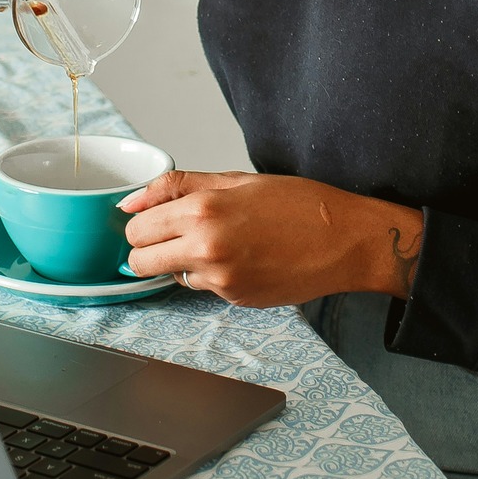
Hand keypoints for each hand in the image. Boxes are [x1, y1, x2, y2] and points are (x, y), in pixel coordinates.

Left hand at [118, 170, 425, 308]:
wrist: (346, 240)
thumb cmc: (298, 204)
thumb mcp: (236, 180)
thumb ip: (176, 187)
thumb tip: (131, 201)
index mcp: (203, 210)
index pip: (135, 228)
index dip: (141, 223)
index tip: (155, 218)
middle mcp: (206, 248)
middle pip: (139, 261)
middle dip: (149, 248)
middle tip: (175, 233)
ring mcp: (221, 279)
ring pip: (170, 275)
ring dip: (180, 262)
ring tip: (218, 242)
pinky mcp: (235, 299)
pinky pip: (202, 287)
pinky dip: (212, 274)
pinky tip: (241, 257)